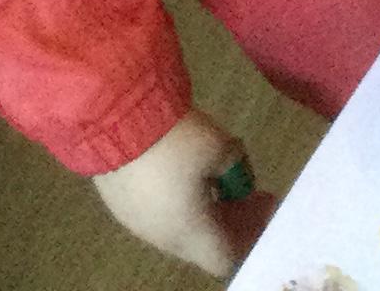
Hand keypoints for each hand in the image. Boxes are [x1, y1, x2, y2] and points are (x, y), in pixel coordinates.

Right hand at [92, 112, 272, 277]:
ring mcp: (138, 223)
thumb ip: (238, 167)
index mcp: (189, 233)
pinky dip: (180, 198)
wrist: (115, 121)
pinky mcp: (121, 204)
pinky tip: (184, 167)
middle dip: (231, 217)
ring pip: (180, 226)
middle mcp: (162, 238)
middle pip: (204, 242)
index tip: (264, 203)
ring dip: (205, 206)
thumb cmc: (176, 141)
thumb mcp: (221, 147)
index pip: (226, 258)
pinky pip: (158, 210)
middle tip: (246, 185)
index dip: (251, 236)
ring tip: (218, 171)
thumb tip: (239, 177)